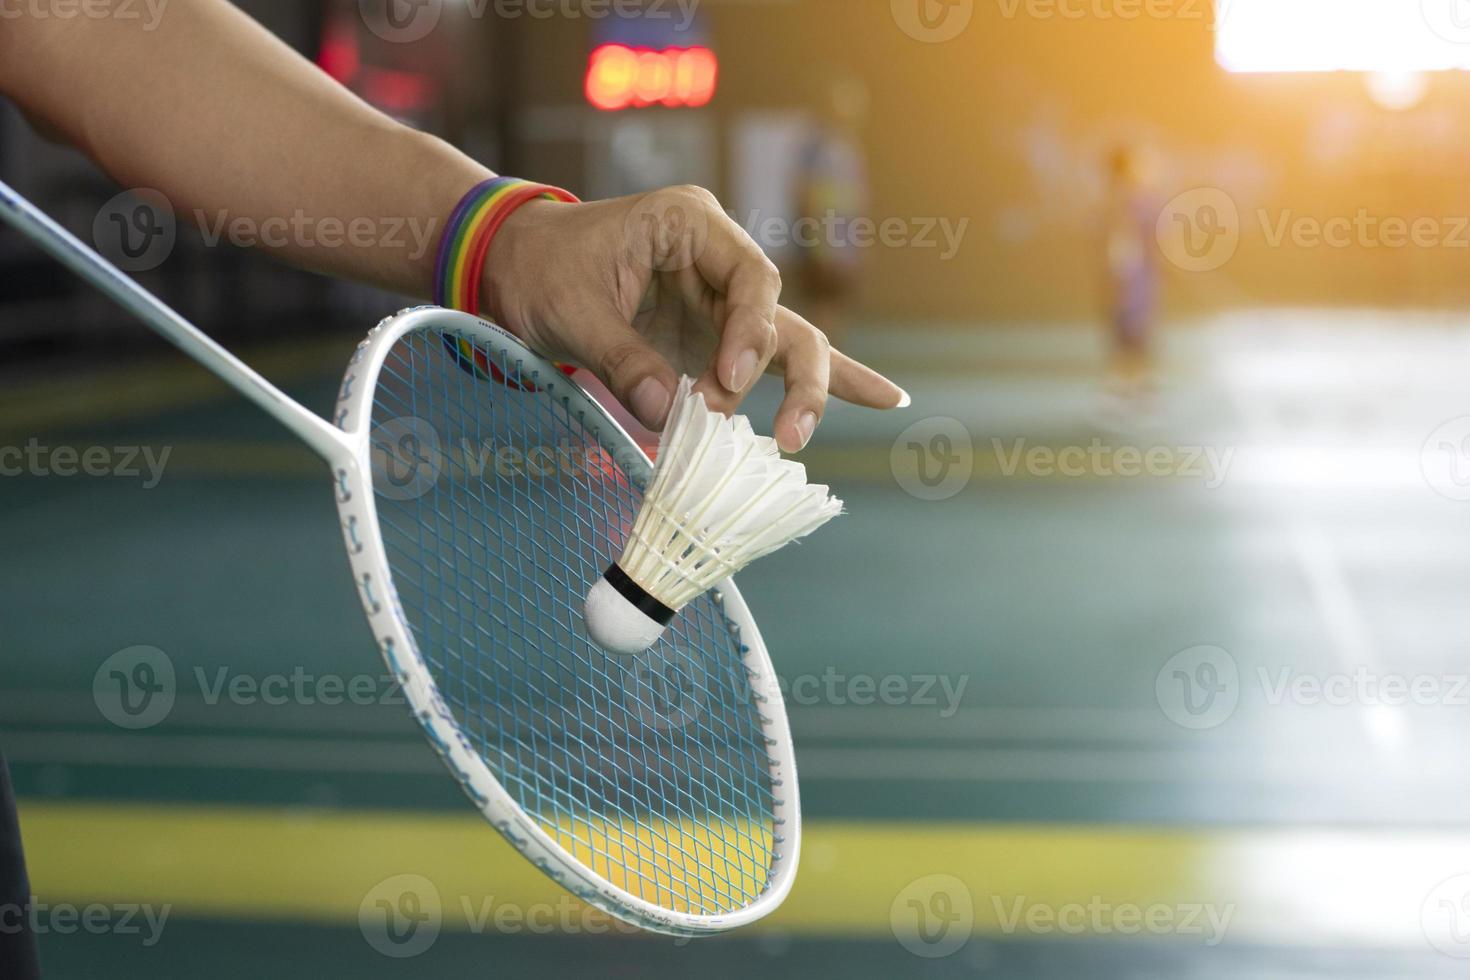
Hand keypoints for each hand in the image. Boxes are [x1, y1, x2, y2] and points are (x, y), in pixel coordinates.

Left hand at [482, 184, 908, 452]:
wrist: (515, 268)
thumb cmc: (542, 271)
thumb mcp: (572, 312)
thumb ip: (623, 361)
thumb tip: (672, 416)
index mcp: (692, 226)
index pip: (753, 278)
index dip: (751, 334)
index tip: (729, 383)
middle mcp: (720, 261)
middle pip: (784, 316)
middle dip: (795, 378)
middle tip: (788, 435)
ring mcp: (722, 302)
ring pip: (789, 343)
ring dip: (808, 392)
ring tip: (841, 420)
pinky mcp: (714, 339)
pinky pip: (773, 361)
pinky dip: (821, 383)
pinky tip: (883, 398)